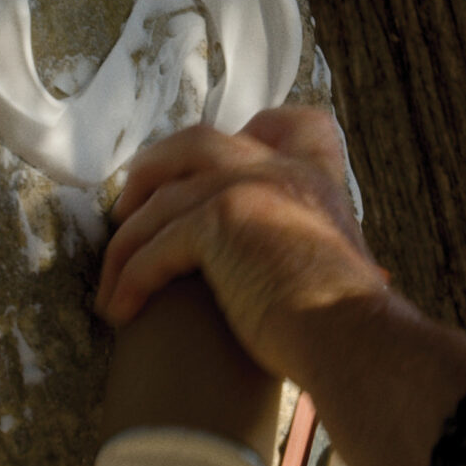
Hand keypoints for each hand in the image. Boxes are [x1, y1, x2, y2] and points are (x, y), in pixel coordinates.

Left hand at [95, 109, 388, 382]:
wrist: (352, 342)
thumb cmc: (342, 326)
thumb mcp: (330, 260)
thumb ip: (300, 240)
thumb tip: (269, 263)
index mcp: (315, 180)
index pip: (293, 123)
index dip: (249, 131)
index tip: (215, 162)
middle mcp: (284, 172)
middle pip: (198, 141)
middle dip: (152, 171)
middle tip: (129, 213)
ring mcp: (252, 188)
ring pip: (163, 197)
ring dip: (127, 241)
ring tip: (114, 278)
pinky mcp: (221, 220)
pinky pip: (154, 245)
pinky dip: (130, 278)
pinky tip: (122, 308)